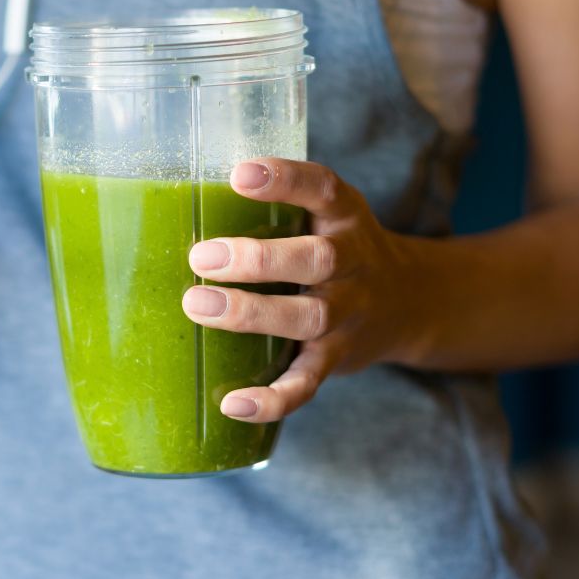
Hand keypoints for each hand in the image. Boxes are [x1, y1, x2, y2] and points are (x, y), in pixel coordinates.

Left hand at [180, 159, 425, 423]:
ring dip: (252, 314)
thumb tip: (170, 203)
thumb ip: (272, 205)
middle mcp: (352, 263)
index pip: (322, 188)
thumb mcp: (322, 214)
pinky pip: (308, 382)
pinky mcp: (336, 359)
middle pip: (316, 259)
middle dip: (259, 259)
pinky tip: (233, 403)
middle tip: (201, 256)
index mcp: (344, 217)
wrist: (408, 302)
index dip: (285, 180)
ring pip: (308, 318)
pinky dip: (274, 398)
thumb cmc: (334, 248)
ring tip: (198, 305)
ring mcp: (346, 314)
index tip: (239, 174)